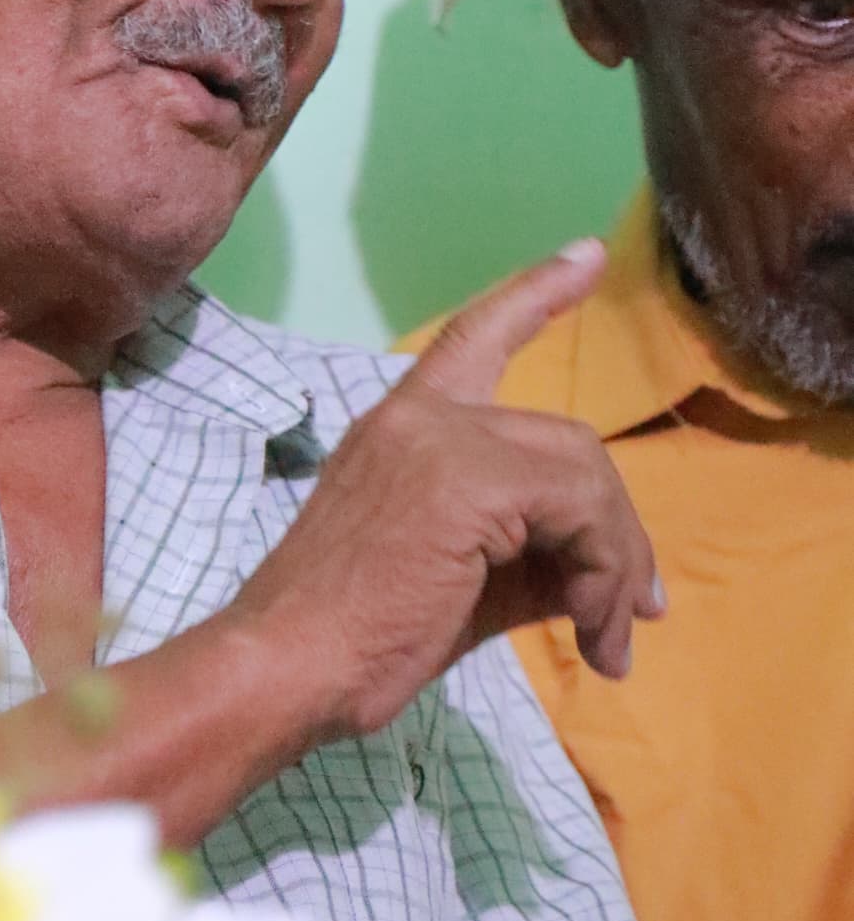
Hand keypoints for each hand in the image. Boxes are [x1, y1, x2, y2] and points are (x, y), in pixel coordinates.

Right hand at [227, 240, 662, 747]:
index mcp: (403, 425)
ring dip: (617, 563)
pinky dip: (605, 576)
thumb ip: (531, 559)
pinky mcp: (468, 480)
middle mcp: (423, 414)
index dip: (536, 293)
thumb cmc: (355, 640)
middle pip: (568, 440)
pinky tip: (591, 638)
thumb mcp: (461, 584)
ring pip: (584, 474)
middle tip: (633, 612)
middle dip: (617, 529)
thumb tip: (611, 574)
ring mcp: (444, 439)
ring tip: (611, 642)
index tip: (588, 253)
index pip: (475, 335)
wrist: (286, 667)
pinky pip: (581, 512)